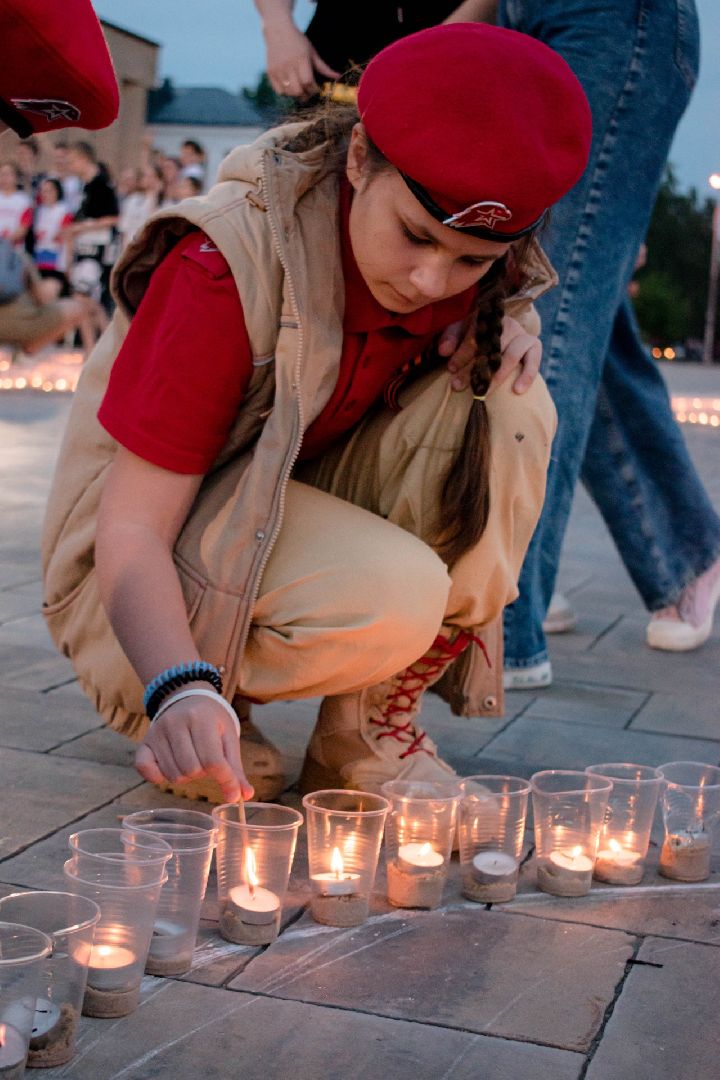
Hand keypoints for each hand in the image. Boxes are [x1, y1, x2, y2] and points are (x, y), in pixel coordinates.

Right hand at [135, 696, 253, 802]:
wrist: (187, 698)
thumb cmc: (212, 720)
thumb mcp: (228, 737)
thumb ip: (235, 768)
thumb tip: (245, 796)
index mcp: (201, 719)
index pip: (213, 761)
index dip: (226, 781)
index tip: (233, 793)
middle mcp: (176, 723)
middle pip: (191, 770)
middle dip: (203, 774)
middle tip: (205, 760)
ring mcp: (157, 732)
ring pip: (173, 775)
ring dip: (185, 776)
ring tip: (191, 759)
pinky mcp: (144, 742)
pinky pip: (145, 769)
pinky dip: (157, 776)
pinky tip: (169, 767)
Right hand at [264, 21, 339, 96]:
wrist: (278, 30)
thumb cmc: (298, 41)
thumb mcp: (312, 52)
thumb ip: (324, 67)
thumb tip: (338, 76)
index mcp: (300, 59)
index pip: (308, 82)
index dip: (314, 89)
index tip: (317, 88)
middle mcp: (288, 65)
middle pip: (297, 90)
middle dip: (305, 95)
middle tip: (309, 92)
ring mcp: (278, 69)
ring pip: (288, 92)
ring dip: (296, 95)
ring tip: (300, 89)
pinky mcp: (270, 72)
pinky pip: (279, 90)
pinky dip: (286, 92)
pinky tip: (290, 86)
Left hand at [439, 315, 541, 393]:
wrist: (503, 333)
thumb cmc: (477, 334)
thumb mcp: (461, 331)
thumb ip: (451, 338)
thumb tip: (443, 351)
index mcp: (487, 318)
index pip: (474, 336)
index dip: (461, 353)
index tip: (450, 368)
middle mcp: (507, 324)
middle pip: (491, 348)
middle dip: (473, 369)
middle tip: (458, 386)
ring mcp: (522, 335)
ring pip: (509, 357)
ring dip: (495, 377)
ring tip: (483, 393)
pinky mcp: (534, 347)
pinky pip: (533, 362)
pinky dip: (527, 376)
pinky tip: (517, 391)